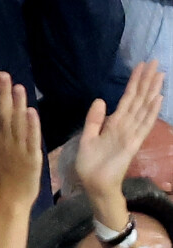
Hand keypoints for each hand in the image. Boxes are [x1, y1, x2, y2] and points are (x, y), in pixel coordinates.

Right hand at [0, 72, 41, 206]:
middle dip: (5, 94)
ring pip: (18, 124)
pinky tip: (31, 113)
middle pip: (5, 114)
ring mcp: (19, 148)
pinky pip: (31, 140)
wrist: (11, 197)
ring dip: (18, 106)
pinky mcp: (32, 157)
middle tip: (4, 75)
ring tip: (19, 88)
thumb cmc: (0, 171)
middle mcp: (7, 139)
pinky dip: (31, 127)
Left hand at [76, 61, 162, 201]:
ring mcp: (131, 133)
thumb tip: (101, 99)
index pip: (127, 98)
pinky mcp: (133, 143)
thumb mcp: (88, 136)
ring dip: (152, 91)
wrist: (94, 185)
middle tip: (155, 63)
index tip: (141, 66)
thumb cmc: (91, 164)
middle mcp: (126, 125)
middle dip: (147, 81)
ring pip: (144, 107)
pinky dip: (151, 111)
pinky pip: (143, 124)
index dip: (134, 82)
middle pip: (139, 99)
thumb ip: (94, 119)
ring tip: (159, 75)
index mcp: (115, 123)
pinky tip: (158, 98)